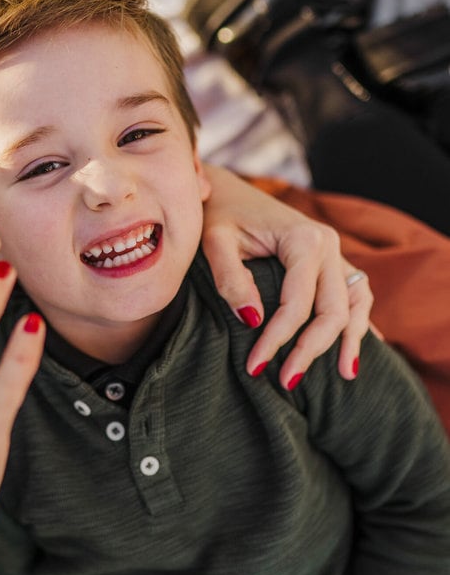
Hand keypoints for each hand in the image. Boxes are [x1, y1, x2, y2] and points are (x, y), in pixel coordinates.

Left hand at [201, 165, 372, 387]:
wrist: (229, 193)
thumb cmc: (219, 216)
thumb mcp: (215, 241)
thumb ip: (231, 278)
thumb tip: (253, 320)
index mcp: (303, 238)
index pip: (298, 303)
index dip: (278, 339)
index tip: (255, 366)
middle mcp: (328, 245)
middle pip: (333, 310)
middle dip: (312, 349)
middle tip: (287, 382)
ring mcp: (336, 253)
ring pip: (355, 304)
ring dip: (349, 341)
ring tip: (342, 376)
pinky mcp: (333, 262)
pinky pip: (356, 295)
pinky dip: (359, 323)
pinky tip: (354, 352)